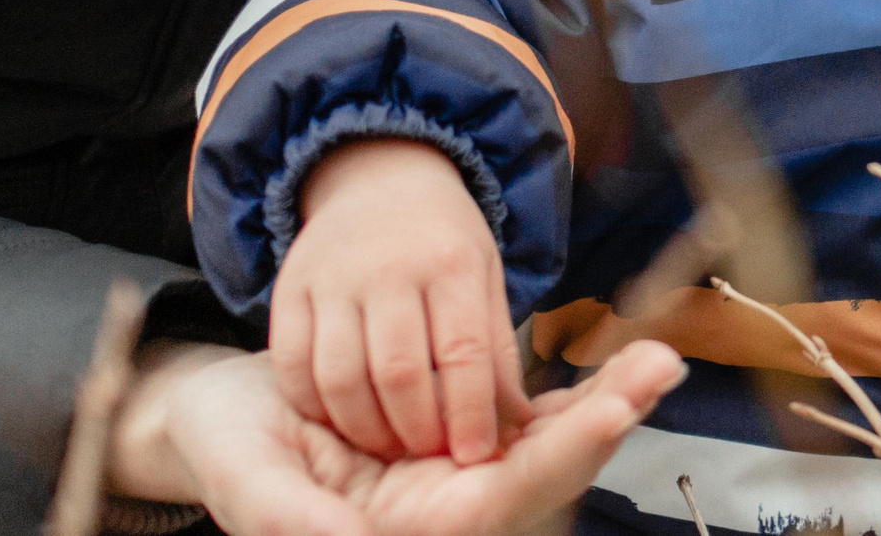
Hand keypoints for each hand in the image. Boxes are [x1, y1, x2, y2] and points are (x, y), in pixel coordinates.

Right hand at [110, 341, 684, 535]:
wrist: (220, 416)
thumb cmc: (227, 450)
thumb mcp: (249, 482)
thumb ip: (297, 521)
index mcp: (400, 531)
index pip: (497, 502)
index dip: (557, 458)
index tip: (610, 412)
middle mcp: (438, 510)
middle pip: (540, 472)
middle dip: (604, 420)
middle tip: (660, 369)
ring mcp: (449, 475)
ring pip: (542, 445)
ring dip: (603, 402)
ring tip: (659, 361)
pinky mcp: (452, 439)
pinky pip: (521, 422)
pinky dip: (566, 397)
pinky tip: (614, 370)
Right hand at [272, 137, 531, 462]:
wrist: (378, 174)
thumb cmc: (443, 239)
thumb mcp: (485, 277)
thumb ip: (496, 351)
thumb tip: (517, 424)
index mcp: (451, 263)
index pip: (463, 352)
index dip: (470, 412)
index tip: (477, 456)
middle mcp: (390, 268)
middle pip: (399, 372)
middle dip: (416, 431)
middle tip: (429, 458)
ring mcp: (334, 278)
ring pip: (341, 377)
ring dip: (365, 428)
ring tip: (388, 448)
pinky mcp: (290, 289)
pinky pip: (293, 365)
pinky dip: (314, 405)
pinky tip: (338, 421)